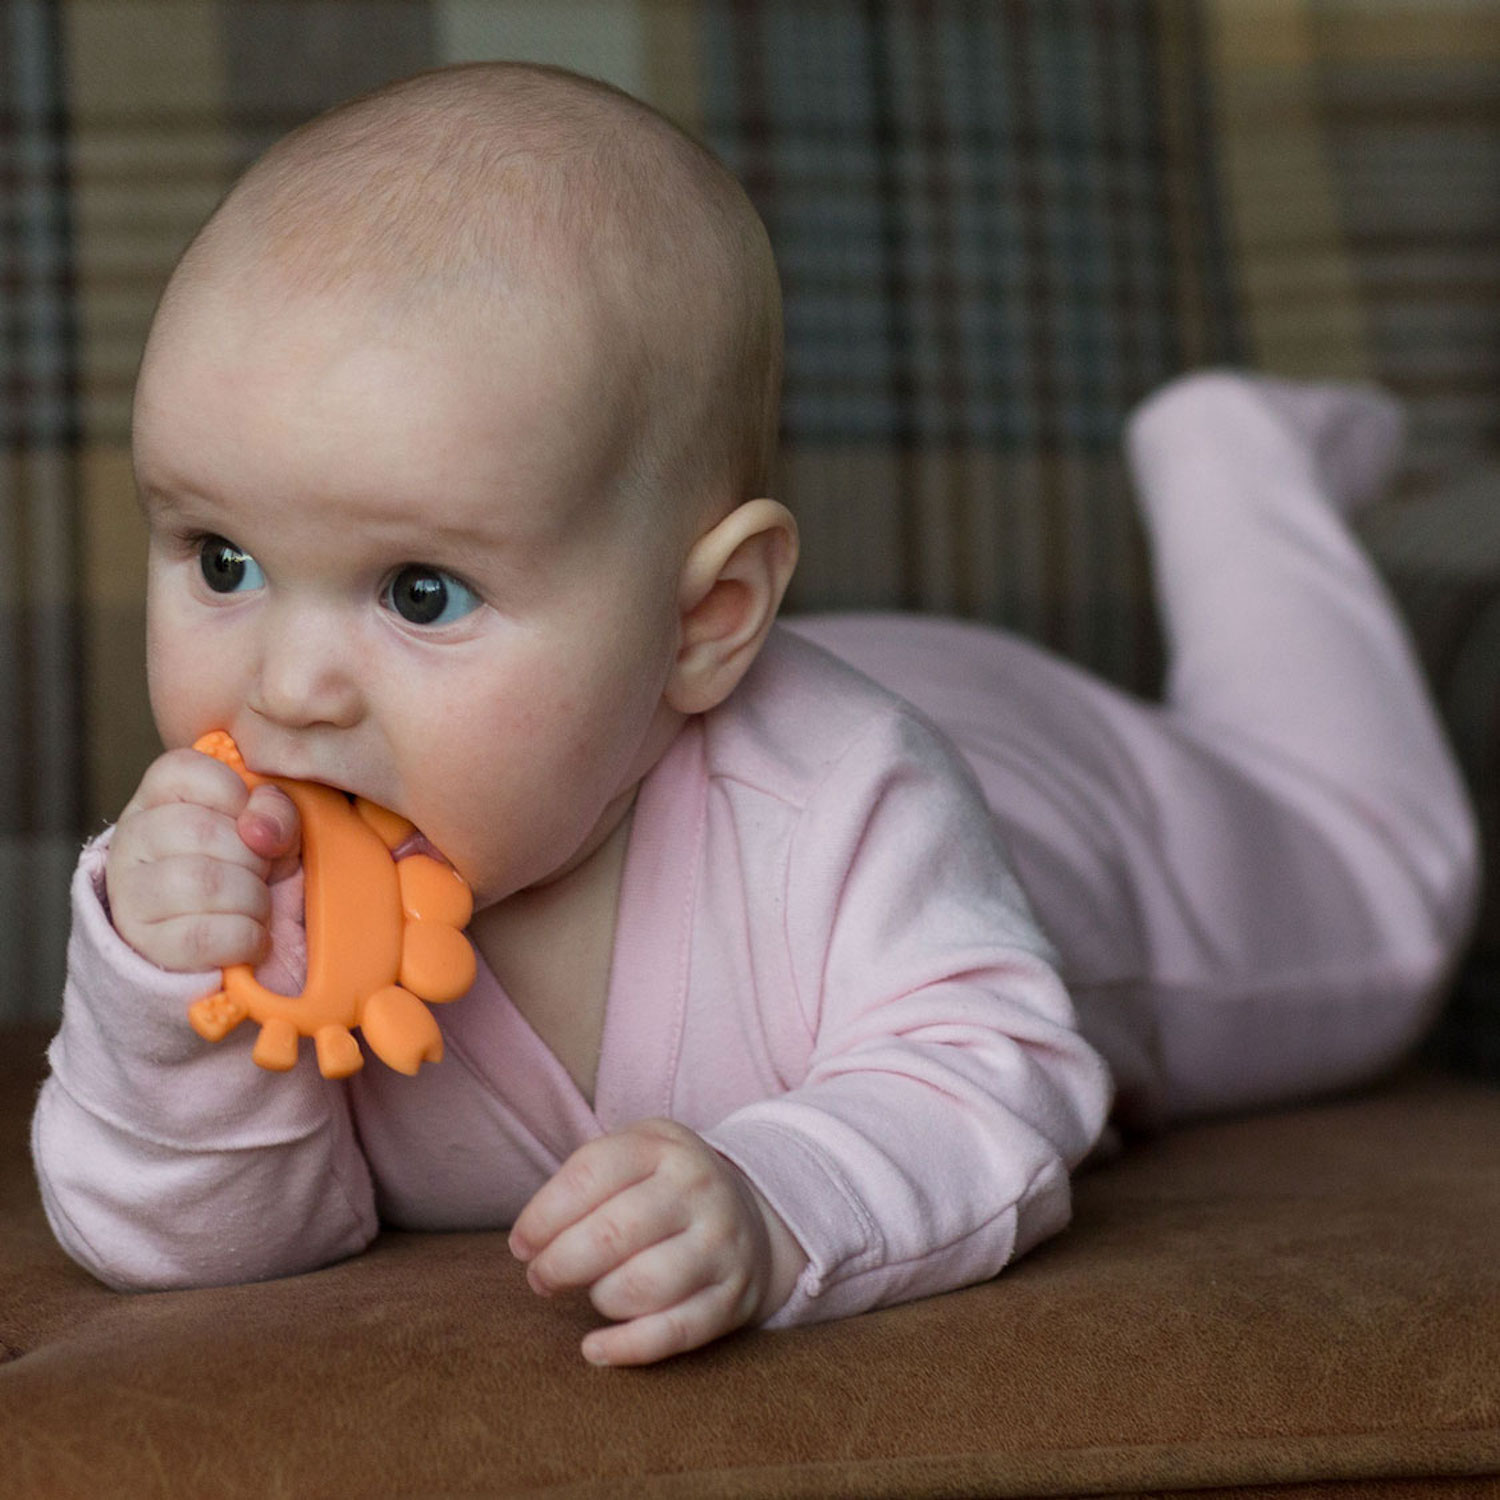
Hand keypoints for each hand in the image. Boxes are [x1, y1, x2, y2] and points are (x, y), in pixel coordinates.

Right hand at [105, 747, 300, 972]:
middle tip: (260, 874)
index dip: (234, 795)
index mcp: (159, 797)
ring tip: (257, 906)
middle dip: (253, 857)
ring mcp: (129, 891)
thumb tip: (258, 829)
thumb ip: (276, 811)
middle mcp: (132, 838)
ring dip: (253, 899)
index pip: (183, 769)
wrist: (235, 944)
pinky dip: (247, 938)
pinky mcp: (143, 942)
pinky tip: (253, 938)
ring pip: (201, 882)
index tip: (252, 824)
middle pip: (199, 829)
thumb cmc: (252, 872)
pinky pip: (203, 936)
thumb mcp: (275, 831)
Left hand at [509, 1118, 808, 1365]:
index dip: (542, 1216)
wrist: (751, 1216)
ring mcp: (721, 1245)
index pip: (589, 1175)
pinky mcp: (732, 1298)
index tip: (522, 1244)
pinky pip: (673, 1333)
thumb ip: (582, 1180)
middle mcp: (698, 1190)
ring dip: (598, 1298)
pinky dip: (626, 1348)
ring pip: (642, 1286)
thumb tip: (529, 1241)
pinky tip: (594, 1349)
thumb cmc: (664, 1187)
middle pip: (612, 1234)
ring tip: (591, 1293)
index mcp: (664, 1147)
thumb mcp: (634, 1152)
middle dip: (559, 1264)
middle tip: (541, 1278)